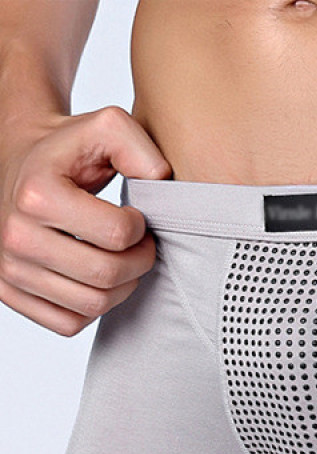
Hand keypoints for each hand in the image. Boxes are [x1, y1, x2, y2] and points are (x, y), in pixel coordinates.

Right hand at [0, 105, 171, 336]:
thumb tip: (162, 186)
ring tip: (122, 260)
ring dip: (121, 287)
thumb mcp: (108, 128)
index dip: (141, 228)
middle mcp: (14, 234)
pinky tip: (96, 279)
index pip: (117, 235)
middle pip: (105, 275)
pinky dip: (93, 308)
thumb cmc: (70, 149)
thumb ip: (143, 150)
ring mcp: (8, 268)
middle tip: (141, 245)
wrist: (22, 161)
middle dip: (139, 262)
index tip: (137, 217)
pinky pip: (69, 323)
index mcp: (37, 194)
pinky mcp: (10, 293)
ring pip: (92, 305)